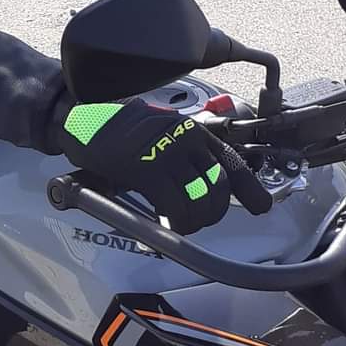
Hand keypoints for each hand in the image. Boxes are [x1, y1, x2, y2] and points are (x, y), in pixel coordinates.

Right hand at [59, 97, 271, 235]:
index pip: (232, 163)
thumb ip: (185, 158)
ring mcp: (170, 153)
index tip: (261, 206)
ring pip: (200, 201)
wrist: (84, 120)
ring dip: (193, 222)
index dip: (251, 189)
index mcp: (193, 132)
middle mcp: (188, 139)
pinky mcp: (149, 169)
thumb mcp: (161, 137)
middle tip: (195, 221)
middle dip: (211, 213)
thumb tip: (202, 188)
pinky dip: (176, 223)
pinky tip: (168, 224)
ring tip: (179, 224)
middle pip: (219, 188)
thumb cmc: (118, 132)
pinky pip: (175, 207)